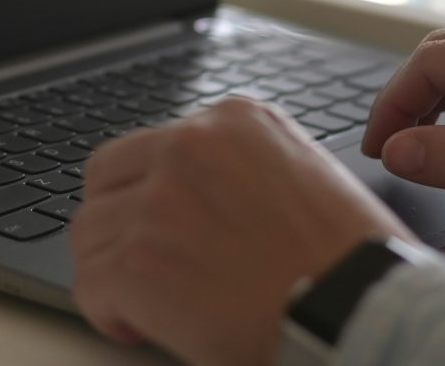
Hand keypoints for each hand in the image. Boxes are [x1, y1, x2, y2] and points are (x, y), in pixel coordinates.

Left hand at [71, 97, 416, 364]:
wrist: (356, 310)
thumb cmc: (350, 260)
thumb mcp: (306, 173)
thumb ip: (246, 168)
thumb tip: (205, 199)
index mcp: (236, 120)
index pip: (156, 143)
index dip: (152, 192)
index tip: (163, 225)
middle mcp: (191, 146)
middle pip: (107, 176)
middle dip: (117, 221)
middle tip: (138, 261)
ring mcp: (158, 201)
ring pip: (90, 230)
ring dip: (110, 269)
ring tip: (142, 301)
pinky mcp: (137, 261)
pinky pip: (88, 283)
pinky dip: (105, 310)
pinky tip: (136, 324)